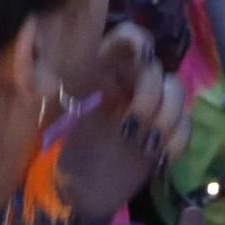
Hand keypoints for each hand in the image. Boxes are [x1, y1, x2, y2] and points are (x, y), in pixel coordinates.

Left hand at [55, 24, 191, 220]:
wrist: (75, 187)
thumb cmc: (60, 142)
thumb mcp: (49, 105)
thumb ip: (42, 74)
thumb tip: (38, 46)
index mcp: (105, 67)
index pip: (129, 38)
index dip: (137, 42)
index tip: (139, 58)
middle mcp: (131, 81)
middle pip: (157, 67)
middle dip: (149, 92)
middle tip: (131, 121)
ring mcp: (152, 107)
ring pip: (177, 91)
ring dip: (167, 115)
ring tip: (147, 140)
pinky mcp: (165, 134)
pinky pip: (186, 127)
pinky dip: (176, 141)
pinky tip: (159, 155)